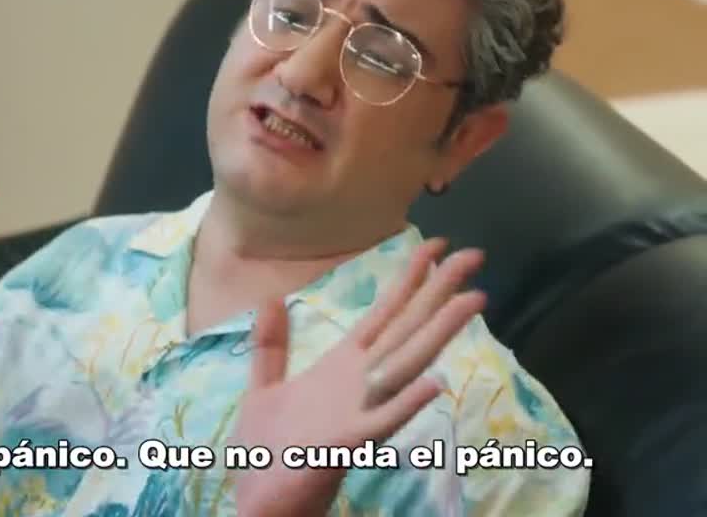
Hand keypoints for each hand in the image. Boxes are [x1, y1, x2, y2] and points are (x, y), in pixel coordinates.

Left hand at [232, 239, 486, 516]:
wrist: (259, 503)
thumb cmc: (268, 451)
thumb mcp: (263, 388)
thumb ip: (271, 345)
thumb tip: (271, 298)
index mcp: (341, 369)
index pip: (383, 316)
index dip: (408, 280)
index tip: (434, 244)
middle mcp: (359, 385)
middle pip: (406, 330)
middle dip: (438, 292)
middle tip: (474, 253)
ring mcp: (359, 413)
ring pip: (405, 366)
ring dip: (438, 333)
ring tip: (472, 299)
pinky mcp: (346, 445)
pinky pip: (382, 422)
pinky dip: (407, 404)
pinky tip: (435, 383)